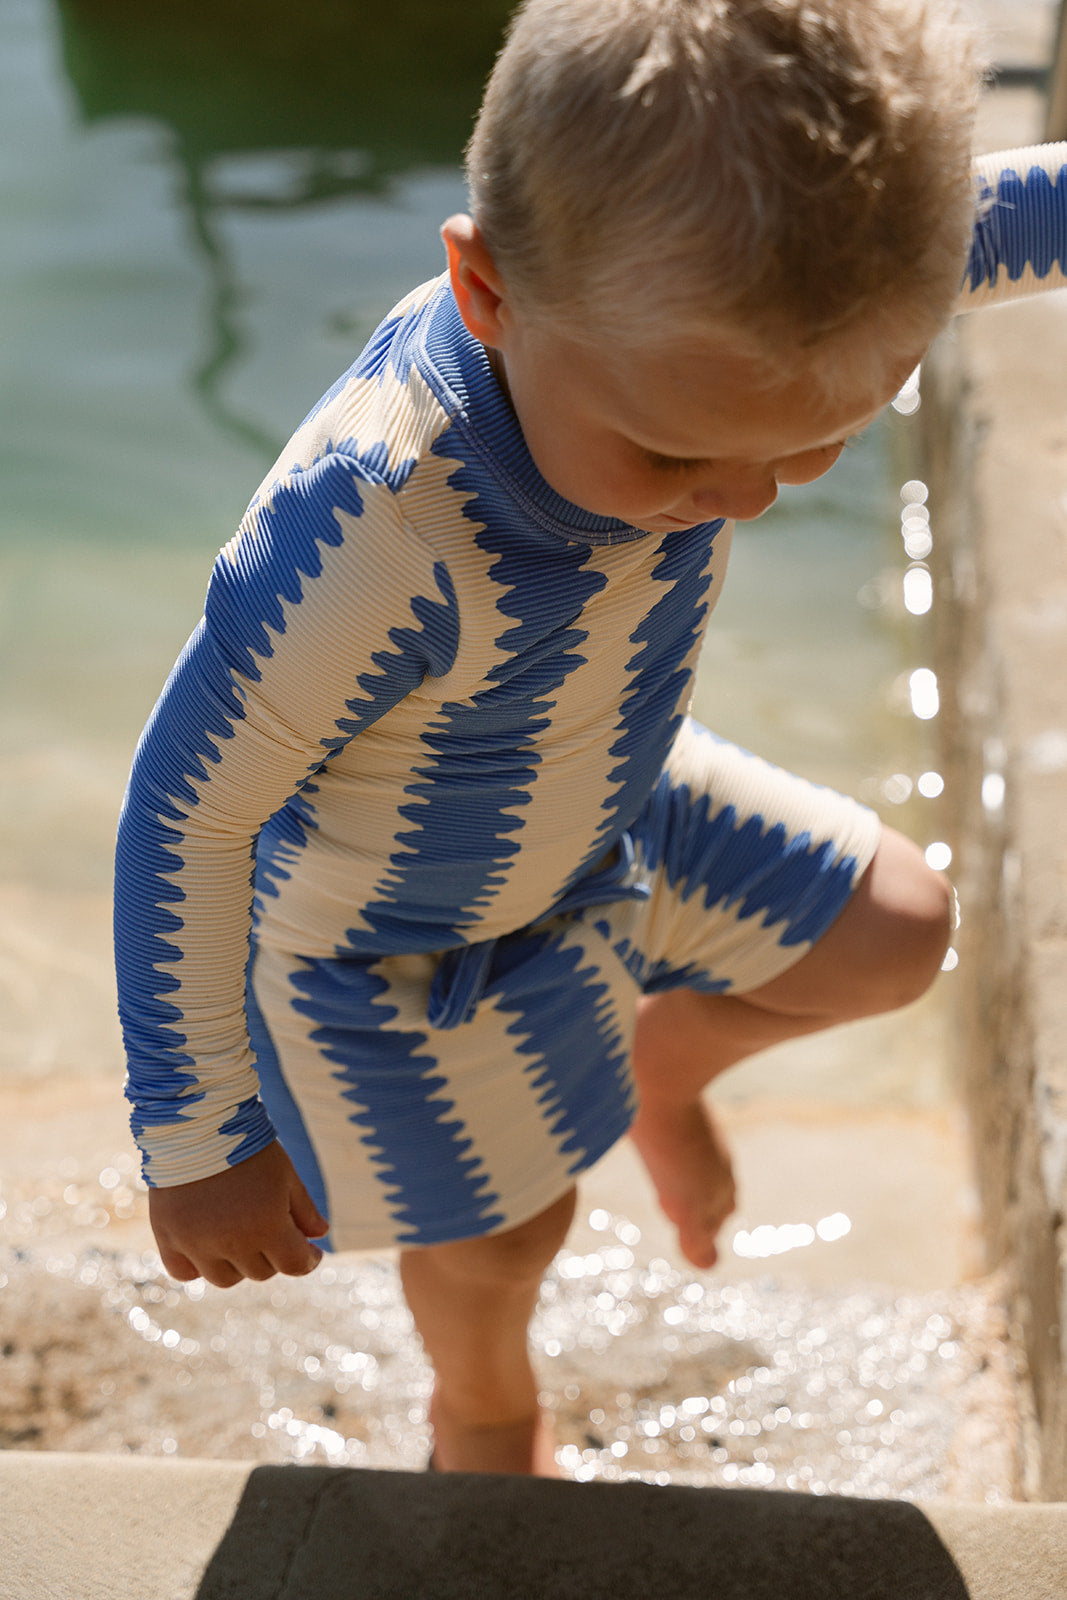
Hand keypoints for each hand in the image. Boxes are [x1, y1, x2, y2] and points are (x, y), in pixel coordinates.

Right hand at [148, 1141, 328, 1287]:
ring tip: (240, 1237)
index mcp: (267, 1226)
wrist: (195, 1124)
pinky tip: (208, 1247)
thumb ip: (304, 1210)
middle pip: (260, 1272)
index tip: (311, 1253)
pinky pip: (185, 1272)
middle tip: (272, 1232)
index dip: (308, 1260)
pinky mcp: (168, 1238)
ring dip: (238, 1265)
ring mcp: (197, 1244)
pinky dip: (197, 1267)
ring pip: (225, 1279)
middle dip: (273, 1255)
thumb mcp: (285, 1175)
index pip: (294, 1265)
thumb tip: (320, 1236)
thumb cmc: (246, 1146)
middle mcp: (232, 1242)